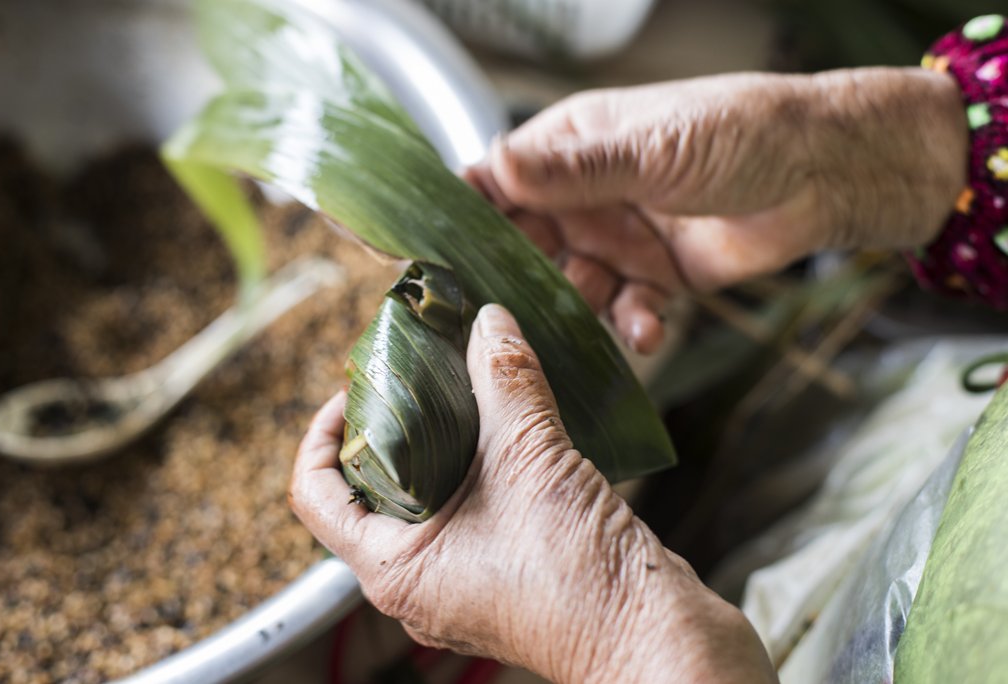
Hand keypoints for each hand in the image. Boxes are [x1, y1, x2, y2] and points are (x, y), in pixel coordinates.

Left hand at [290, 304, 775, 682]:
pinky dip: (478, 461)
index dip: (324, 432)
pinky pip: (471, 506)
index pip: (315, 494)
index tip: (356, 389)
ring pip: (427, 496)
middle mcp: (418, 579)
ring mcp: (460, 578)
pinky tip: (507, 421)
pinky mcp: (503, 570)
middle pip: (371, 489)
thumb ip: (505, 381)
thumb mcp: (531, 462)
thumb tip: (489, 321)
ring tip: (461, 385)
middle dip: (389, 426)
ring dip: (440, 439)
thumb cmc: (581, 581)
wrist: (656, 639)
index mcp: (394, 568)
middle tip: (415, 373)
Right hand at [466, 67, 966, 353]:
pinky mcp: (653, 277)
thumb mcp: (652, 149)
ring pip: (569, 284)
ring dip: (577, 304)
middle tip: (501, 308)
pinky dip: (631, 323)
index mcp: (573, 145)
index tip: (436, 252)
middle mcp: (587, 194)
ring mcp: (619, 237)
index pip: (498, 179)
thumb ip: (576, 170)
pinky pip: (623, 309)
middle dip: (515, 274)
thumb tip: (494, 166)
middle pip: (524, 241)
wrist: (822, 173)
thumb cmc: (742, 133)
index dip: (466, 213)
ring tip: (599, 307)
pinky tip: (648, 328)